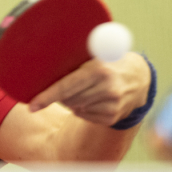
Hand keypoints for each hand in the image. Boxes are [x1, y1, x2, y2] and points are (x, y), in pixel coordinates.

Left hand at [27, 52, 150, 125]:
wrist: (139, 77)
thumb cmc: (108, 62)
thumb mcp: (94, 53)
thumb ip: (74, 57)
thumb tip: (42, 62)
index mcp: (98, 70)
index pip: (66, 86)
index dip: (47, 96)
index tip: (32, 105)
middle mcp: (107, 89)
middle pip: (68, 99)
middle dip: (59, 95)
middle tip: (62, 85)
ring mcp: (111, 105)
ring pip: (75, 108)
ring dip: (71, 100)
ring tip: (82, 88)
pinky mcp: (112, 118)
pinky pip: (84, 115)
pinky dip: (81, 108)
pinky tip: (91, 97)